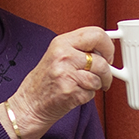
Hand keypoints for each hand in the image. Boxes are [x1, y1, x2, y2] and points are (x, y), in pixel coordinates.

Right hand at [0, 27, 116, 138]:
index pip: (96, 34)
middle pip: (101, 60)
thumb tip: (105, 48)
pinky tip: (75, 93)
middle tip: (105, 75)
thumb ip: (79, 49)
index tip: (108, 54)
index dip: (108, 46)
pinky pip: (92, 92)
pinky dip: (88, 96)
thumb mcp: (58, 55)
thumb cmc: (45, 81)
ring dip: (96, 85)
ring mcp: (66, 73)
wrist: (29, 104)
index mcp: (61, 43)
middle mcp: (63, 56)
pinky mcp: (70, 91)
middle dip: (107, 70)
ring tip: (82, 86)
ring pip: (99, 78)